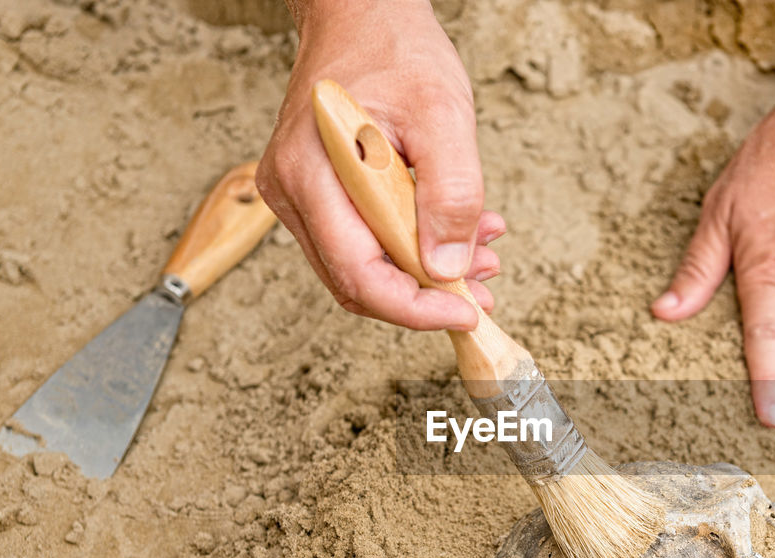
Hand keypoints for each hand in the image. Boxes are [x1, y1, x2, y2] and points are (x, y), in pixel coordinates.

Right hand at [258, 0, 503, 329]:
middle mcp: (293, 193)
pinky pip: (365, 242)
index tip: (465, 311)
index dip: (414, 308)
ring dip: (425, 274)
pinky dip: (414, 248)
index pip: (357, 274)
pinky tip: (457, 235)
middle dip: (425, 296)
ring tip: (481, 253)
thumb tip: (448, 268)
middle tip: (481, 290)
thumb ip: (451, 193)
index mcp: (311, 174)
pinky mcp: (318, 196)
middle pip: (357, 281)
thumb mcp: (443, 115)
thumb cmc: (397, 53)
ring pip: (364, 267)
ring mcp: (301, 197)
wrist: (365, 17)